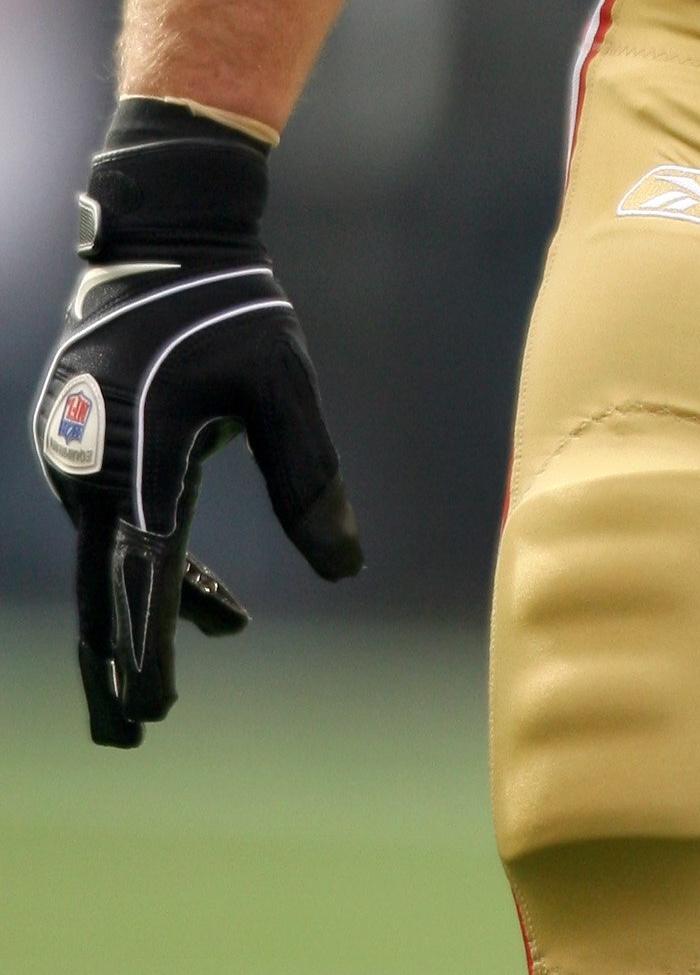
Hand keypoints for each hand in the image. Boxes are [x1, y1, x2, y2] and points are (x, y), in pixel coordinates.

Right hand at [30, 100, 362, 746]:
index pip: (143, 575)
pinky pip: (113, 525)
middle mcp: (94, 467)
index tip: (155, 708)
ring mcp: (77, 457)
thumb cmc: (233, 310)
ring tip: (161, 692)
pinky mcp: (81, 445)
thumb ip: (309, 476)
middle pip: (100, 589)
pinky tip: (216, 609)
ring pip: (109, 559)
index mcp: (140, 456)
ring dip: (137, 620)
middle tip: (128, 737)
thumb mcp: (282, 386)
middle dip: (115, 667)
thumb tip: (346, 565)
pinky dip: (152, 568)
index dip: (149, 648)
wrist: (165, 237)